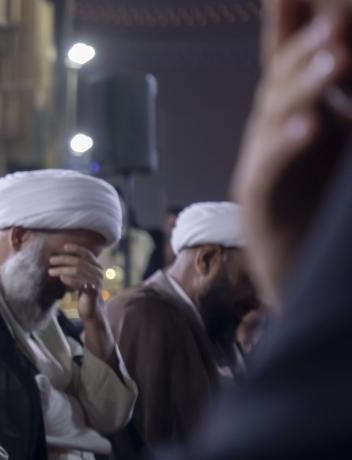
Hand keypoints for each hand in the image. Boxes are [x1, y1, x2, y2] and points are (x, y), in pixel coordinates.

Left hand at [47, 244, 104, 322]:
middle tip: (51, 261)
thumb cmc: (82, 291)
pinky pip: (80, 283)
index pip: (87, 253)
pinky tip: (62, 278)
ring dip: (62, 269)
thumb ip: (75, 267)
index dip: (76, 248)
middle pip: (79, 262)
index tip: (64, 247)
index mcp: (96, 266)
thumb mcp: (79, 277)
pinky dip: (70, 280)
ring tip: (51, 271)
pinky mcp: (93, 291)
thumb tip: (58, 258)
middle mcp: (99, 272)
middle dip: (63, 260)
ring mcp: (97, 281)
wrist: (91, 310)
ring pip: (78, 271)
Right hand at [231, 3, 350, 304]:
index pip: (290, 58)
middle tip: (337, 22)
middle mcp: (274, 135)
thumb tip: (343, 62)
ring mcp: (263, 168)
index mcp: (297, 115)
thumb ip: (339, 113)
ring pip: (275, 117)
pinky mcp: (261, 206)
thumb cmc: (330, 219)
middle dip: (306, 44)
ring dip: (305, 85)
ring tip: (336, 58)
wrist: (308, 287)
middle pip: (282, 78)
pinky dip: (288, 146)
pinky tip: (312, 127)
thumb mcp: (341, 150)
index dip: (291, 21)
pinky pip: (270, 170)